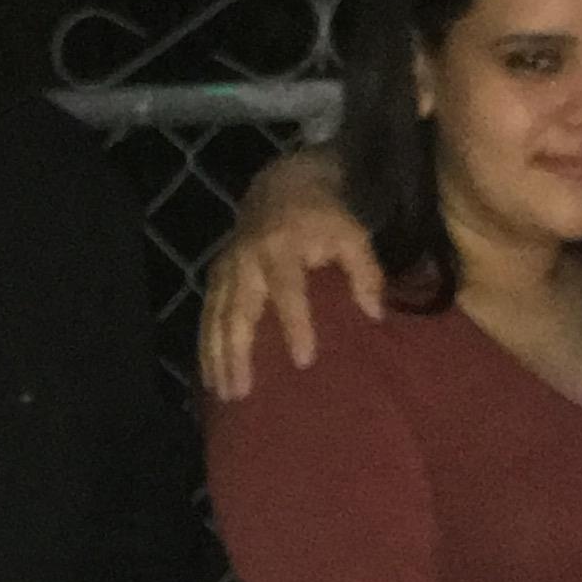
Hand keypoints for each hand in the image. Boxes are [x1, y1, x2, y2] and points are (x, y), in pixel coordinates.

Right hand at [198, 150, 385, 397]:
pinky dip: (206, 347)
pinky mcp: (216, 276)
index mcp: (282, 247)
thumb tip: (375, 314)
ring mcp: (227, 269)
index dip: (295, 325)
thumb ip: (365, 272)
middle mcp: (247, 260)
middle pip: (239, 312)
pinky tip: (210, 377)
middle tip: (243, 392)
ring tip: (224, 394)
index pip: (287, 292)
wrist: (281, 186)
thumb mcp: (352, 234)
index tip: (304, 361)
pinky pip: (207, 315)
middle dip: (238, 353)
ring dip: (217, 358)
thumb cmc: (323, 218)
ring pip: (217, 318)